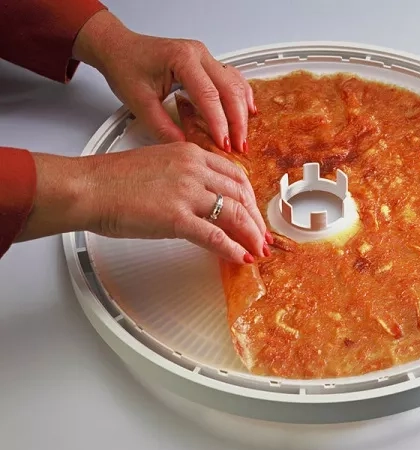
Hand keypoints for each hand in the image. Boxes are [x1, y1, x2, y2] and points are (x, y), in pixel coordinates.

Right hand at [20, 143, 270, 263]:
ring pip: (234, 213)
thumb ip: (184, 177)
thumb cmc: (113, 179)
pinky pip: (214, 235)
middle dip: (256, 219)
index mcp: (190, 153)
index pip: (234, 175)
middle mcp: (194, 169)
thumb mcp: (158, 165)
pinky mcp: (176, 217)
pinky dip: (232, 248)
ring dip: (251, 235)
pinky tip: (241, 257)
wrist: (87, 188)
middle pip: (241, 194)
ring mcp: (186, 193)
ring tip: (257, 250)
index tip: (254, 213)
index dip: (250, 198)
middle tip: (262, 236)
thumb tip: (200, 200)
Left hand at [73, 11, 254, 150]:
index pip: (209, 96)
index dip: (219, 123)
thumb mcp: (140, 103)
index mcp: (182, 59)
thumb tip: (186, 147)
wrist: (117, 48)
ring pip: (235, 84)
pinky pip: (232, 79)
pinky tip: (248, 111)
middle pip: (229, 90)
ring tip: (243, 136)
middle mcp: (198, 54)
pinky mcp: (207, 63)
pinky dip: (242, 96)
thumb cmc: (125, 66)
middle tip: (239, 146)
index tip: (224, 144)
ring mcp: (205, 57)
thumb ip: (164, 127)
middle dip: (237, 121)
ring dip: (242, 111)